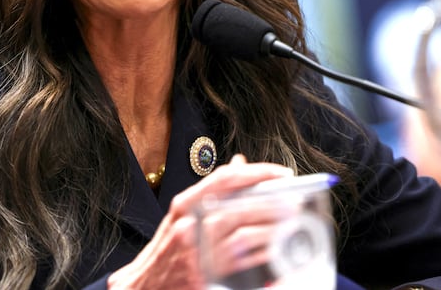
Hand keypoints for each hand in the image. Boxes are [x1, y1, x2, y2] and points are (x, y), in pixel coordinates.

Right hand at [107, 155, 292, 289]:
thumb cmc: (169, 246)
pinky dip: (262, 252)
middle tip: (294, 200)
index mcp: (185, 203)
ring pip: (241, 233)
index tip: (281, 173)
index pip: (224, 179)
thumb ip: (212, 190)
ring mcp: (195, 250)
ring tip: (291, 222)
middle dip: (269, 202)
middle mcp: (188, 223)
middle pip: (236, 207)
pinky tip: (277, 247)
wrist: (146, 284)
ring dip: (271, 227)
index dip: (256, 172)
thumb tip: (239, 163)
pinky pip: (241, 260)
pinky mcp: (204, 273)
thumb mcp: (184, 213)